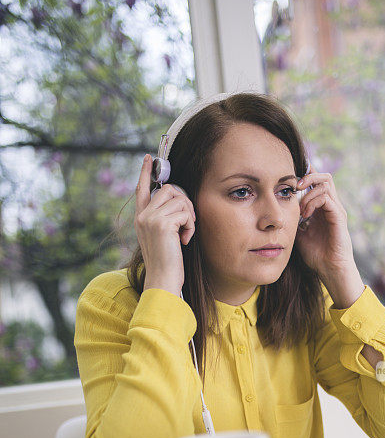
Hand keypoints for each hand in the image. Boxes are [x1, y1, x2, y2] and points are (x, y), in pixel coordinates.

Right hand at [134, 154, 195, 294]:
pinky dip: (191, 226)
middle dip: (185, 201)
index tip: (148, 158)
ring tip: (185, 234)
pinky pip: (185, 212)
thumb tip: (177, 199)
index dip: (145, 171)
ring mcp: (150, 218)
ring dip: (190, 216)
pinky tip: (185, 241)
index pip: (142, 188)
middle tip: (189, 221)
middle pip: (169, 189)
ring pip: (179, 199)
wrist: (163, 280)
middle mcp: (142, 216)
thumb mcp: (163, 237)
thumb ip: (165, 218)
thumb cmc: (168, 263)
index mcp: (141, 218)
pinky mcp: (161, 223)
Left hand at [295, 164, 354, 281]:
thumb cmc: (316, 254)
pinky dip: (313, 202)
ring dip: (309, 192)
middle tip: (295, 187)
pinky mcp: (339, 216)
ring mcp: (336, 210)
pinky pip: (326, 198)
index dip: (306, 176)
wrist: (329, 269)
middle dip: (308, 176)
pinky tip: (306, 215)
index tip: (291, 182)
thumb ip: (293, 220)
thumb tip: (279, 212)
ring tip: (301, 209)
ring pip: (326, 183)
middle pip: (324, 177)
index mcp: (323, 208)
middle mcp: (331, 205)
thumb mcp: (299, 234)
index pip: (317, 182)